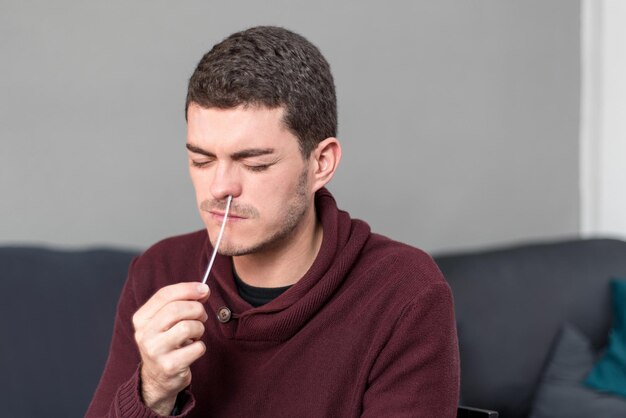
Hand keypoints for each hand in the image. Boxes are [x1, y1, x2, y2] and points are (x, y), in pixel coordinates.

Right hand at [132, 282, 209, 414]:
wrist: (158, 378)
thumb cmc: (166, 342)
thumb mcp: (165, 321)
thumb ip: (180, 302)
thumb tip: (203, 290)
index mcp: (141, 319)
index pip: (164, 295)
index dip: (188, 289)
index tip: (204, 289)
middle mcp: (145, 334)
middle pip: (177, 309)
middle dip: (197, 309)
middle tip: (202, 316)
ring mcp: (155, 351)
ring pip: (188, 327)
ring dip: (199, 329)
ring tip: (195, 335)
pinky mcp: (170, 366)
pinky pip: (197, 347)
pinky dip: (200, 347)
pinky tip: (192, 350)